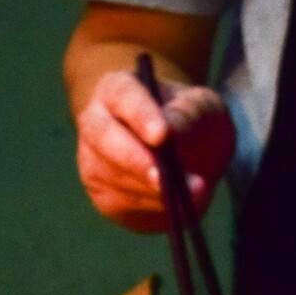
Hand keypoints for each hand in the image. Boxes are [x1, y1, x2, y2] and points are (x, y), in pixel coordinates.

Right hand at [76, 70, 233, 232]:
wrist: (188, 158)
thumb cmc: (193, 122)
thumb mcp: (203, 109)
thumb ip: (189, 114)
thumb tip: (170, 130)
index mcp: (118, 89)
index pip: (123, 96)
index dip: (141, 115)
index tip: (163, 135)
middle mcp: (95, 121)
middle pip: (103, 138)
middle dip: (135, 160)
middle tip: (164, 178)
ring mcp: (92, 159)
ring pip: (114, 176)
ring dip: (153, 188)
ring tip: (194, 189)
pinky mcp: (101, 193)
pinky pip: (122, 203)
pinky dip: (152, 205)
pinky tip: (175, 202)